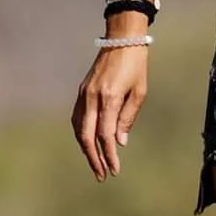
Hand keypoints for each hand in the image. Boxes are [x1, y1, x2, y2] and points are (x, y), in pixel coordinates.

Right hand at [72, 39, 150, 179]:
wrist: (122, 40)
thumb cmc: (136, 66)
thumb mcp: (139, 92)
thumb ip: (127, 118)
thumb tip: (119, 142)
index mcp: (109, 98)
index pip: (105, 135)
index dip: (109, 155)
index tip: (114, 170)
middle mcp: (92, 97)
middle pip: (87, 136)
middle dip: (93, 158)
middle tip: (101, 175)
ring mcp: (84, 94)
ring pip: (78, 128)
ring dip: (85, 148)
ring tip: (95, 163)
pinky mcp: (82, 91)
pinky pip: (77, 118)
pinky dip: (81, 134)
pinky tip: (88, 143)